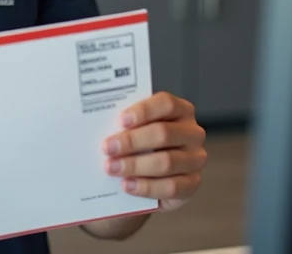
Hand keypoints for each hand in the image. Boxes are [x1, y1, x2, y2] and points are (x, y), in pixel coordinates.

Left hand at [102, 92, 206, 211]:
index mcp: (180, 110)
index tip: (120, 120)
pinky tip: (127, 185)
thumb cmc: (140, 144)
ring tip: (112, 168)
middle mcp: (192, 133)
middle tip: (107, 148)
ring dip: (135, 165)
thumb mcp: (135, 128)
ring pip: (166, 162)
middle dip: (132, 141)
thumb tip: (96, 119)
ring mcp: (195, 159)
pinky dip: (146, 187)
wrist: (149, 175)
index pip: (166, 103)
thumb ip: (125, 123)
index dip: (143, 110)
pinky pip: (171, 187)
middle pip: (164, 133)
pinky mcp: (192, 184)